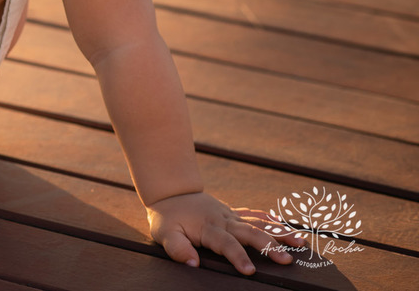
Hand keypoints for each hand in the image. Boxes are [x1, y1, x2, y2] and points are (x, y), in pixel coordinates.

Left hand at [147, 192, 306, 274]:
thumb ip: (178, 249)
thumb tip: (193, 264)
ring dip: (279, 232)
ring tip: (300, 243)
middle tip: (287, 260)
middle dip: (269, 246)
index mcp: (208, 227)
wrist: (171, 192)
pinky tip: (285, 227)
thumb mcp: (164, 234)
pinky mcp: (233, 213)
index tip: (250, 271)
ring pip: (258, 222)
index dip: (237, 257)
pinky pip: (254, 214)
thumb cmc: (167, 218)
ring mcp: (230, 215)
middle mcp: (223, 220)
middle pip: (250, 232)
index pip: (226, 244)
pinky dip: (270, 220)